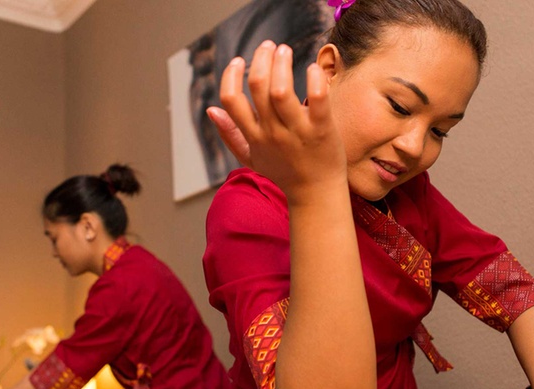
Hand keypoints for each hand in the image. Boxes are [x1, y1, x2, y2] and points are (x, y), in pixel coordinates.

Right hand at [211, 41, 347, 204]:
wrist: (316, 196)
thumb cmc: (284, 174)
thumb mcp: (251, 158)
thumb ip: (230, 134)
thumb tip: (211, 110)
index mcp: (254, 136)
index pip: (231, 100)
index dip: (231, 76)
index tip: (238, 61)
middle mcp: (272, 133)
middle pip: (258, 87)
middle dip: (261, 60)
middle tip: (270, 46)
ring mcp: (297, 132)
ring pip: (281, 91)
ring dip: (281, 64)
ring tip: (284, 50)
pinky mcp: (322, 131)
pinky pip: (316, 100)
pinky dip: (314, 80)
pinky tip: (312, 68)